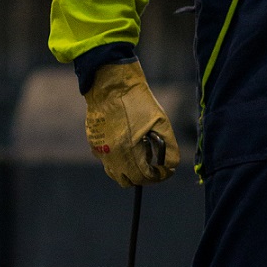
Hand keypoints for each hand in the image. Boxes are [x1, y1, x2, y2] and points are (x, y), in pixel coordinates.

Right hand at [84, 60, 179, 187]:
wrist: (111, 85)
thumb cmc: (138, 101)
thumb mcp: (161, 122)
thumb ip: (170, 147)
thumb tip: (172, 166)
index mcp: (128, 151)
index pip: (144, 177)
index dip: (158, 176)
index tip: (166, 171)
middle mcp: (111, 155)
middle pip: (129, 181)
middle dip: (145, 177)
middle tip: (155, 167)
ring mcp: (100, 150)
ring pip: (115, 174)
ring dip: (130, 171)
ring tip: (142, 157)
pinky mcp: (93, 143)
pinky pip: (106, 161)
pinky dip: (118, 160)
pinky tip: (127, 146)